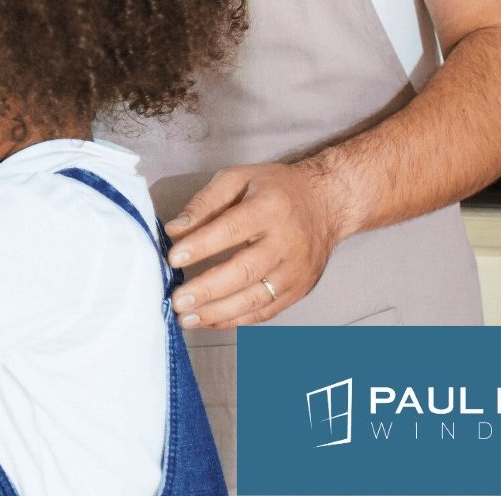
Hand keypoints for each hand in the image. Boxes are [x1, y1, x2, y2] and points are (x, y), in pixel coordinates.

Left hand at [161, 161, 356, 328]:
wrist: (326, 204)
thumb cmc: (275, 189)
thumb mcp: (238, 179)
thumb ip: (204, 202)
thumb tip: (175, 230)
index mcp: (270, 208)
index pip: (231, 230)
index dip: (201, 246)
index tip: (173, 258)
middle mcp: (287, 242)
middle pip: (244, 271)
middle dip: (207, 289)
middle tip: (177, 301)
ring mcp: (296, 271)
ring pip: (255, 299)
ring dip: (217, 312)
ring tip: (186, 319)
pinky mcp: (299, 290)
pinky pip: (265, 311)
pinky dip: (236, 320)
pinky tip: (210, 320)